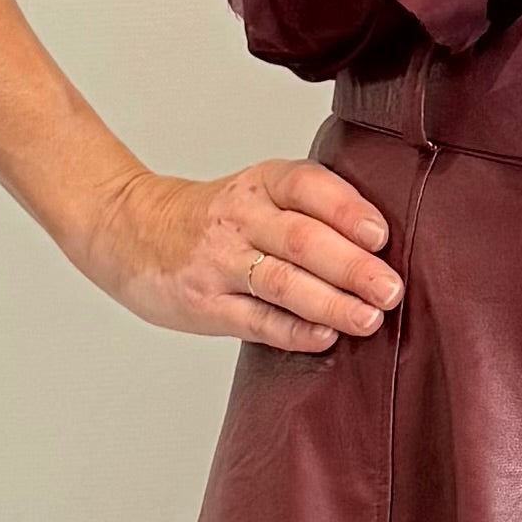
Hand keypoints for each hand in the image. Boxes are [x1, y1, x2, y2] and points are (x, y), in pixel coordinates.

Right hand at [79, 158, 405, 347]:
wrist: (129, 230)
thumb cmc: (214, 219)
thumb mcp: (257, 193)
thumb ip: (311, 212)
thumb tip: (387, 250)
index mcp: (261, 184)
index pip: (307, 186)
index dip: (346, 209)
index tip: (381, 235)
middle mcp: (240, 218)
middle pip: (302, 239)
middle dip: (352, 266)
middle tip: (391, 289)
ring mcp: (219, 262)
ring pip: (282, 282)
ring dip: (330, 303)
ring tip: (369, 318)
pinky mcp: (205, 304)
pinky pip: (256, 320)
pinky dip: (294, 331)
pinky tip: (324, 337)